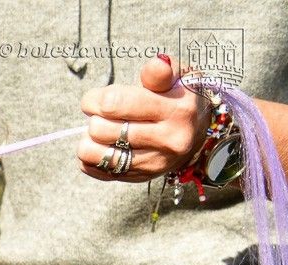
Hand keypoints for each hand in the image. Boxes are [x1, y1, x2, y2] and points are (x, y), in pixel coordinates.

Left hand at [79, 56, 210, 181]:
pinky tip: (103, 146)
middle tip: (103, 114)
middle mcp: (168, 141)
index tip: (97, 98)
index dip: (95, 98)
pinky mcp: (138, 177)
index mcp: (177, 110)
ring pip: (94, 153)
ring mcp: (153, 163)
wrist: (198, 133)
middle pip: (100, 129)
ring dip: (89, 139)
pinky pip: (95, 169)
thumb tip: (157, 63)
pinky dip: (90, 157)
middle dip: (94, 117)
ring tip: (102, 130)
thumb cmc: (180, 98)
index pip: (113, 103)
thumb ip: (161, 71)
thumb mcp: (179, 77)